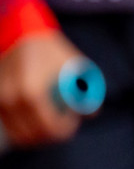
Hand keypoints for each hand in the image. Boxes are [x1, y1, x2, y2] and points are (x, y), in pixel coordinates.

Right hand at [0, 30, 84, 146]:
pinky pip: (9, 124)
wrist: (21, 33)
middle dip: (51, 135)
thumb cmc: (51, 51)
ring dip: (36, 134)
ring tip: (50, 122)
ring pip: (18, 134)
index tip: (72, 122)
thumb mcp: (75, 68)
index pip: (49, 128)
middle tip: (62, 124)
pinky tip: (36, 118)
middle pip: (33, 135)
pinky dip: (23, 128)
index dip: (64, 131)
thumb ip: (86, 92)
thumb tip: (90, 114)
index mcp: (32, 93)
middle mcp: (11, 99)